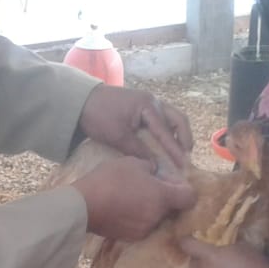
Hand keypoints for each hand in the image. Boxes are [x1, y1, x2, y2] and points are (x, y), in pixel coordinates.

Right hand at [75, 157, 194, 241]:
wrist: (83, 206)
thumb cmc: (109, 179)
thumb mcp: (131, 162)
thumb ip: (149, 168)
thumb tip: (154, 173)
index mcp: (163, 197)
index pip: (190, 197)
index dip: (185, 190)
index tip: (174, 184)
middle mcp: (158, 216)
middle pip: (172, 208)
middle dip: (165, 198)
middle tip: (148, 187)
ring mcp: (145, 230)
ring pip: (156, 217)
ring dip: (150, 209)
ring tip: (132, 198)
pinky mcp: (131, 238)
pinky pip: (142, 226)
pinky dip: (137, 219)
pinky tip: (122, 209)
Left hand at [78, 85, 193, 169]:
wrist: (82, 101)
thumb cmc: (99, 116)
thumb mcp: (117, 136)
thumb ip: (138, 150)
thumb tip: (155, 166)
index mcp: (148, 106)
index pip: (165, 132)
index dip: (175, 150)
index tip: (183, 165)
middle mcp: (154, 102)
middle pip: (178, 119)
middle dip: (185, 138)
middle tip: (186, 158)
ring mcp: (150, 102)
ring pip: (173, 117)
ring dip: (179, 134)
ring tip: (180, 152)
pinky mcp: (144, 106)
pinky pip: (163, 118)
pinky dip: (169, 130)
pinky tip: (167, 143)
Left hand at [180, 237, 268, 267]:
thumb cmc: (256, 265)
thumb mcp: (240, 246)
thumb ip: (222, 245)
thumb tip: (212, 245)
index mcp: (209, 256)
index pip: (186, 245)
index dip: (187, 242)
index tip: (191, 242)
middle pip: (192, 264)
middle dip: (200, 261)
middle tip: (214, 263)